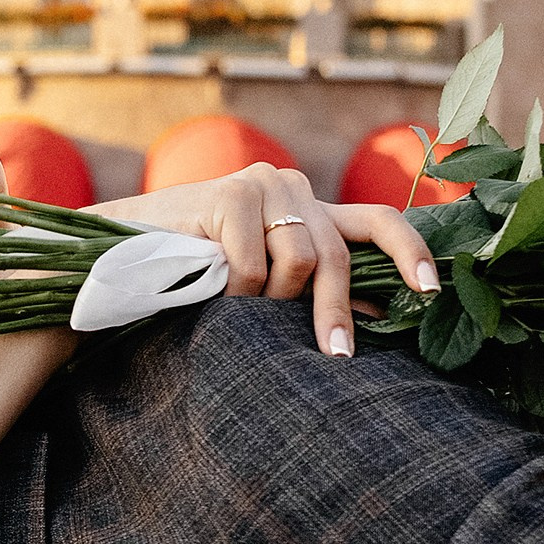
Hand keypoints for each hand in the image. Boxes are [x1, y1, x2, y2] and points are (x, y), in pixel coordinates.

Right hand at [92, 164, 439, 360]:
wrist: (113, 252)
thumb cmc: (185, 274)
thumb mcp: (257, 279)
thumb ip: (306, 285)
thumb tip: (375, 320)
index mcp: (307, 206)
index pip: (377, 221)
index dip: (410, 253)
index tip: (430, 292)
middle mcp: (291, 185)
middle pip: (337, 256)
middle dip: (336, 313)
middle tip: (335, 359)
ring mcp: (261, 185)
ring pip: (298, 264)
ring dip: (267, 302)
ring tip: (231, 307)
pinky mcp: (229, 197)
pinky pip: (252, 268)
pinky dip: (233, 295)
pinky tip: (205, 290)